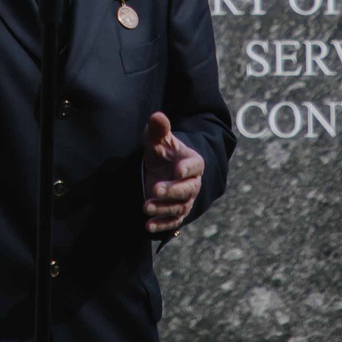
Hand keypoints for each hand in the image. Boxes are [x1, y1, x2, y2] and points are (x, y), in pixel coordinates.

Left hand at [142, 111, 203, 235]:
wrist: (160, 169)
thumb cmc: (161, 151)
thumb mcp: (158, 139)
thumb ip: (159, 130)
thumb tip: (157, 116)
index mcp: (193, 162)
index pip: (195, 165)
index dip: (188, 168)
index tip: (177, 170)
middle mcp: (193, 182)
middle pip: (188, 189)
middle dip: (172, 191)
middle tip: (155, 189)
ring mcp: (186, 199)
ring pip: (179, 207)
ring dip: (163, 208)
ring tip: (145, 207)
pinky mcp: (177, 213)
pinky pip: (173, 221)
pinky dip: (161, 225)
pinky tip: (148, 226)